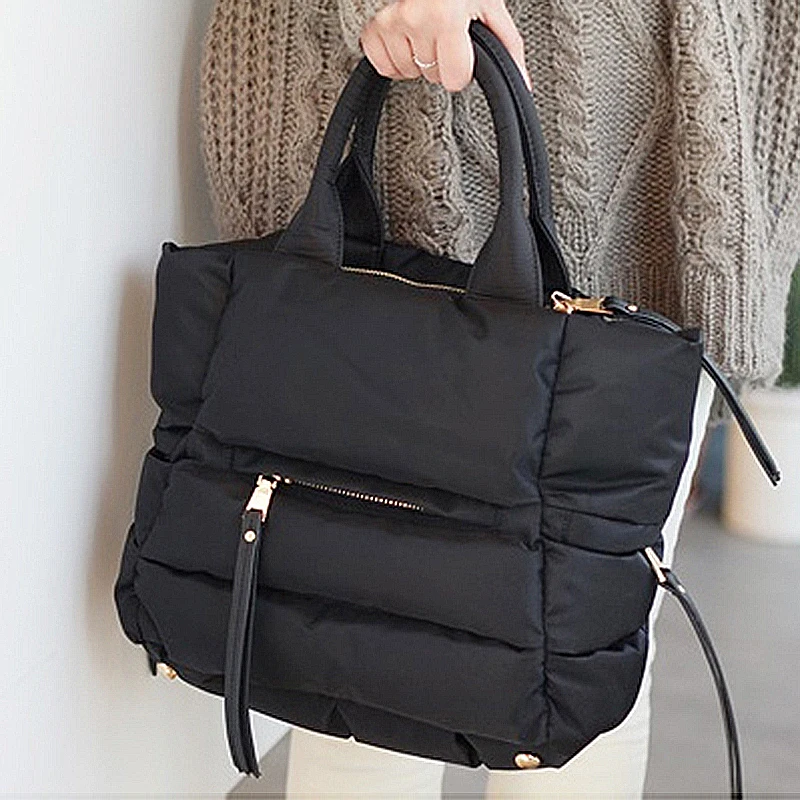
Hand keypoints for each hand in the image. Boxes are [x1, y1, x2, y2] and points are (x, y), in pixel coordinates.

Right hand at [359, 0, 531, 92]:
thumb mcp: (489, 11)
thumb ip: (508, 50)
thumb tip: (523, 86)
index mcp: (447, 15)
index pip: (454, 79)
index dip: (462, 70)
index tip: (462, 53)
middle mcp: (416, 18)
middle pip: (432, 77)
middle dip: (440, 61)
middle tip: (443, 36)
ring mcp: (391, 23)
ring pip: (408, 73)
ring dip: (418, 60)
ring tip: (425, 35)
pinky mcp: (373, 29)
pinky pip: (384, 67)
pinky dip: (396, 59)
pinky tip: (407, 40)